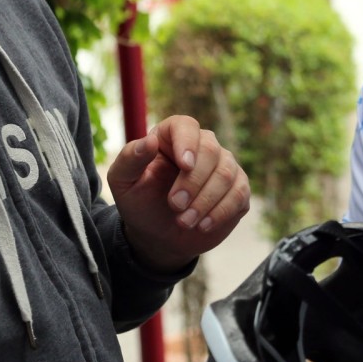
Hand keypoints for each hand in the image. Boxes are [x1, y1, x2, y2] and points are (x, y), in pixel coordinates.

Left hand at [107, 115, 250, 272]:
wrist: (158, 235)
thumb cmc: (140, 201)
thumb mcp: (123, 182)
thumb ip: (130, 159)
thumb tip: (149, 141)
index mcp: (173, 136)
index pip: (186, 126)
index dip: (187, 142)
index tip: (184, 165)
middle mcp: (203, 146)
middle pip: (210, 151)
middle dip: (193, 181)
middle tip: (175, 206)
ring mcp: (224, 166)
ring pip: (226, 173)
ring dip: (205, 200)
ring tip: (184, 221)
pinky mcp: (237, 189)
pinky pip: (239, 193)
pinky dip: (221, 211)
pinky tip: (203, 225)